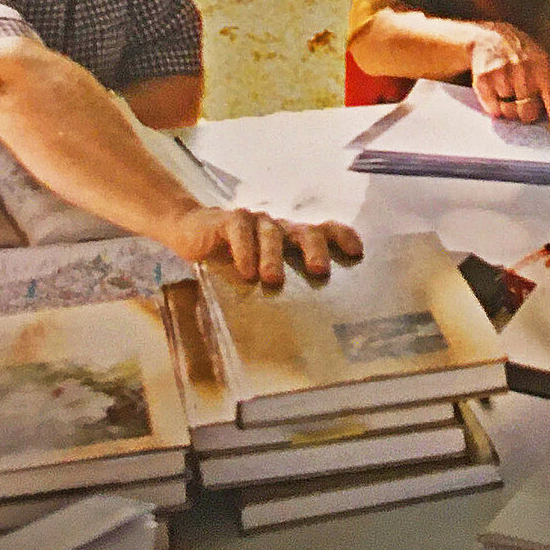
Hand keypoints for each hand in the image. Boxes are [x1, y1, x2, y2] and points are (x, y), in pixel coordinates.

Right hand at [162, 208, 363, 285]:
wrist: (193, 231)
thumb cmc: (234, 257)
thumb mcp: (260, 270)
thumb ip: (282, 286)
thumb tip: (305, 328)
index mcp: (293, 237)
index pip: (326, 230)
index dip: (343, 237)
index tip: (357, 253)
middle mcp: (280, 227)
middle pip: (306, 231)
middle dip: (315, 249)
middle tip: (319, 271)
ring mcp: (256, 221)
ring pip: (272, 232)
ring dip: (274, 256)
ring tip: (273, 280)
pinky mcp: (229, 220)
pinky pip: (240, 230)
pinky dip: (244, 249)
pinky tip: (245, 271)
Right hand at [466, 21, 549, 140]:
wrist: (492, 38)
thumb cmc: (530, 59)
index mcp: (545, 69)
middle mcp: (524, 70)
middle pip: (529, 114)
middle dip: (528, 113)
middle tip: (526, 98)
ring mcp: (502, 74)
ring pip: (510, 113)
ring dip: (512, 109)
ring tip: (511, 91)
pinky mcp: (482, 80)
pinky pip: (492, 110)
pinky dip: (495, 107)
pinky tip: (497, 90)